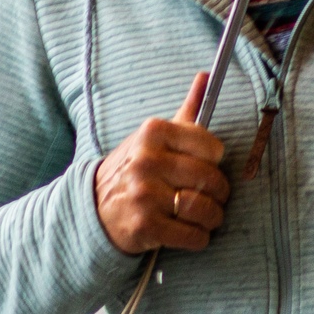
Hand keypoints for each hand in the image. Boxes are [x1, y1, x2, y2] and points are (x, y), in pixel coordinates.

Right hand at [94, 72, 228, 253]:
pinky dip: (199, 238)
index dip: (214, 161)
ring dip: (212, 217)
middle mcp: (146, 160)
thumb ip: (186, 111)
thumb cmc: (135, 169)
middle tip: (214, 197)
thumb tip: (207, 76)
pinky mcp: (145, 225)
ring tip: (207, 216)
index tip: (206, 165)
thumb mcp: (154, 137)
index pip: (210, 146)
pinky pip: (192, 235)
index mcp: (152, 132)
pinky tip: (191, 232)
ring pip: (204, 208)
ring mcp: (144, 194)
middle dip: (219, 193)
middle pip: (210, 179)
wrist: (94, 208)